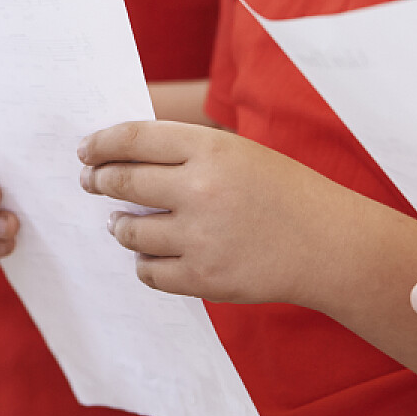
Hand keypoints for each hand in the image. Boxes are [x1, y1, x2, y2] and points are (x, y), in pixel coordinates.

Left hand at [78, 120, 350, 306]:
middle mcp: (200, 189)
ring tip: (121, 223)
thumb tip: (121, 157)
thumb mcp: (237, 152)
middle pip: (122, 183)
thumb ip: (185, 152)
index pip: (133, 138)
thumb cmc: (282, 192)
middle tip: (90, 182)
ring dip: (119, 225)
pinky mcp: (204, 277)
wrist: (330, 245)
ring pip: (129, 231)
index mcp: (210, 148)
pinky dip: (143, 263)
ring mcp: (200, 237)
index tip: (86, 150)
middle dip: (98, 181)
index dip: (101, 144)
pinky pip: (149, 272)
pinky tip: (150, 255)